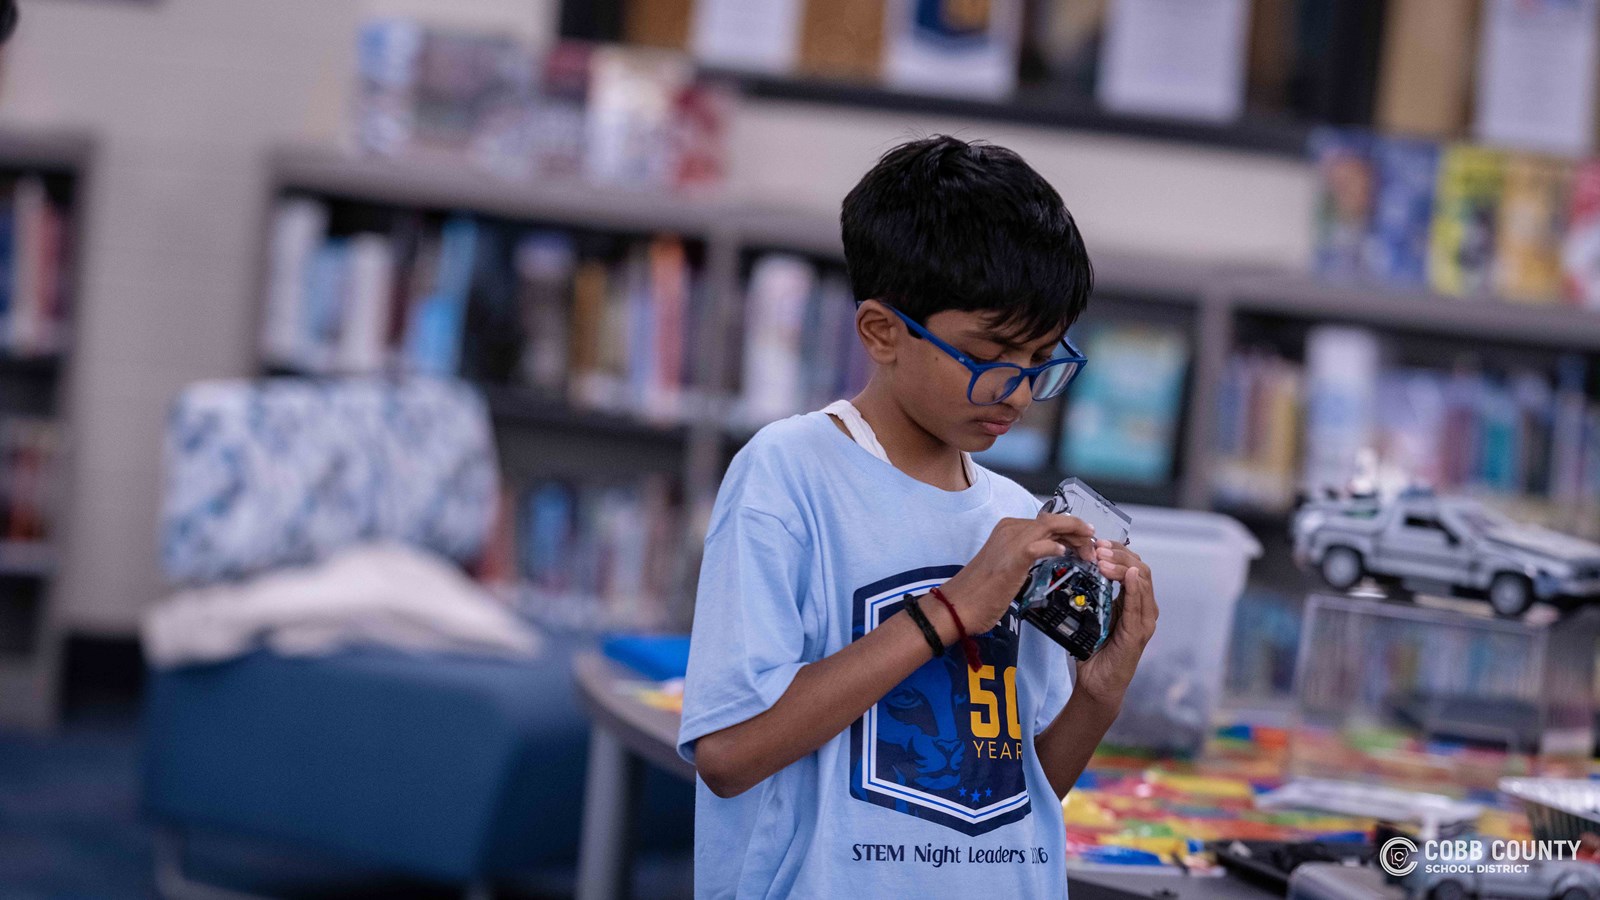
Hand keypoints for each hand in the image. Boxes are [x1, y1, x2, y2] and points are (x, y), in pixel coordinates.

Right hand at [938, 512, 1096, 634]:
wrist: (957, 607)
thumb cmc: (980, 592)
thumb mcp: (1009, 566)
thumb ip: (1027, 556)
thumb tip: (1050, 554)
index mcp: (1008, 528)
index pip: (1049, 522)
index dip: (1072, 531)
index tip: (1085, 545)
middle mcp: (1010, 528)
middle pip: (1055, 521)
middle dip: (1079, 534)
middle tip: (1094, 551)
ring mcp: (1011, 540)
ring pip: (1053, 527)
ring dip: (1076, 539)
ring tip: (1090, 553)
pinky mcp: (1013, 558)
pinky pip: (1041, 545)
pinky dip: (1056, 547)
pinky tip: (1066, 555)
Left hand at [1075, 541, 1156, 708]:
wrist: (1096, 683)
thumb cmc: (1094, 649)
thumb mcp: (1093, 614)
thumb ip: (1095, 594)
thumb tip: (1079, 566)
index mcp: (1134, 602)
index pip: (1133, 566)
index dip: (1118, 551)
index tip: (1097, 543)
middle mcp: (1144, 609)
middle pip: (1140, 569)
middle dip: (1119, 554)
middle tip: (1098, 548)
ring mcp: (1143, 622)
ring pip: (1142, 582)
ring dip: (1122, 566)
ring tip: (1103, 559)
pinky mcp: (1137, 634)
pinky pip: (1138, 607)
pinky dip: (1134, 588)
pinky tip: (1128, 576)